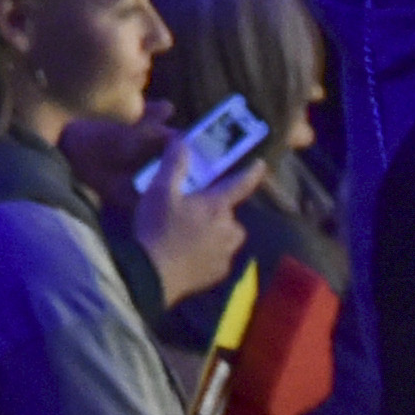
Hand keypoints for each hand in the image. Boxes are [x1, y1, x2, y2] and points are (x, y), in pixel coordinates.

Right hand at [118, 107, 262, 306]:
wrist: (153, 274)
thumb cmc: (158, 227)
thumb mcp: (160, 190)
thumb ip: (174, 164)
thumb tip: (183, 141)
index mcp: (216, 206)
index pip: (240, 184)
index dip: (251, 173)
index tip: (260, 164)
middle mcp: (228, 229)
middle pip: (230, 215)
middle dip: (219, 211)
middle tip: (195, 211)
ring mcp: (225, 254)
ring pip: (227, 237)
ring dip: (216, 233)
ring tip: (191, 234)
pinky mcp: (218, 274)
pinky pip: (219, 257)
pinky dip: (209, 253)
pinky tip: (189, 254)